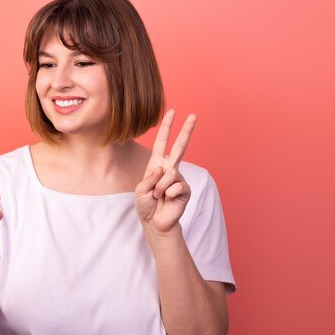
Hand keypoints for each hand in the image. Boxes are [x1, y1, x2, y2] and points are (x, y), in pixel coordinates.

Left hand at [135, 109, 195, 234]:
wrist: (154, 222)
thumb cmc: (146, 205)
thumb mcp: (140, 189)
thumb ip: (151, 177)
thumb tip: (166, 168)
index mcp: (157, 165)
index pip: (162, 142)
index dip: (166, 127)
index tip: (172, 112)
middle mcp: (170, 168)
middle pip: (180, 146)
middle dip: (186, 130)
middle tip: (194, 115)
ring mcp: (179, 178)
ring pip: (170, 174)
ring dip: (160, 188)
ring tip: (158, 196)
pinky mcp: (185, 189)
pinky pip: (176, 185)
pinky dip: (167, 194)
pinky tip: (167, 200)